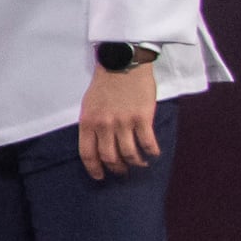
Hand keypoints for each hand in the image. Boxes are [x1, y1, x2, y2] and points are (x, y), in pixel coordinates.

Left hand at [79, 55, 161, 179]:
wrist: (122, 63)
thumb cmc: (105, 84)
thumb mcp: (88, 105)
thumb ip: (91, 124)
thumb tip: (96, 145)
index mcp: (88, 122)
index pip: (88, 153)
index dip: (94, 169)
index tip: (100, 177)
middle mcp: (104, 125)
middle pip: (109, 157)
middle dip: (117, 169)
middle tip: (122, 172)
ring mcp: (124, 122)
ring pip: (129, 154)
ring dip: (136, 163)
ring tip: (140, 164)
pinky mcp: (142, 117)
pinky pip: (147, 142)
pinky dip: (151, 152)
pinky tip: (153, 153)